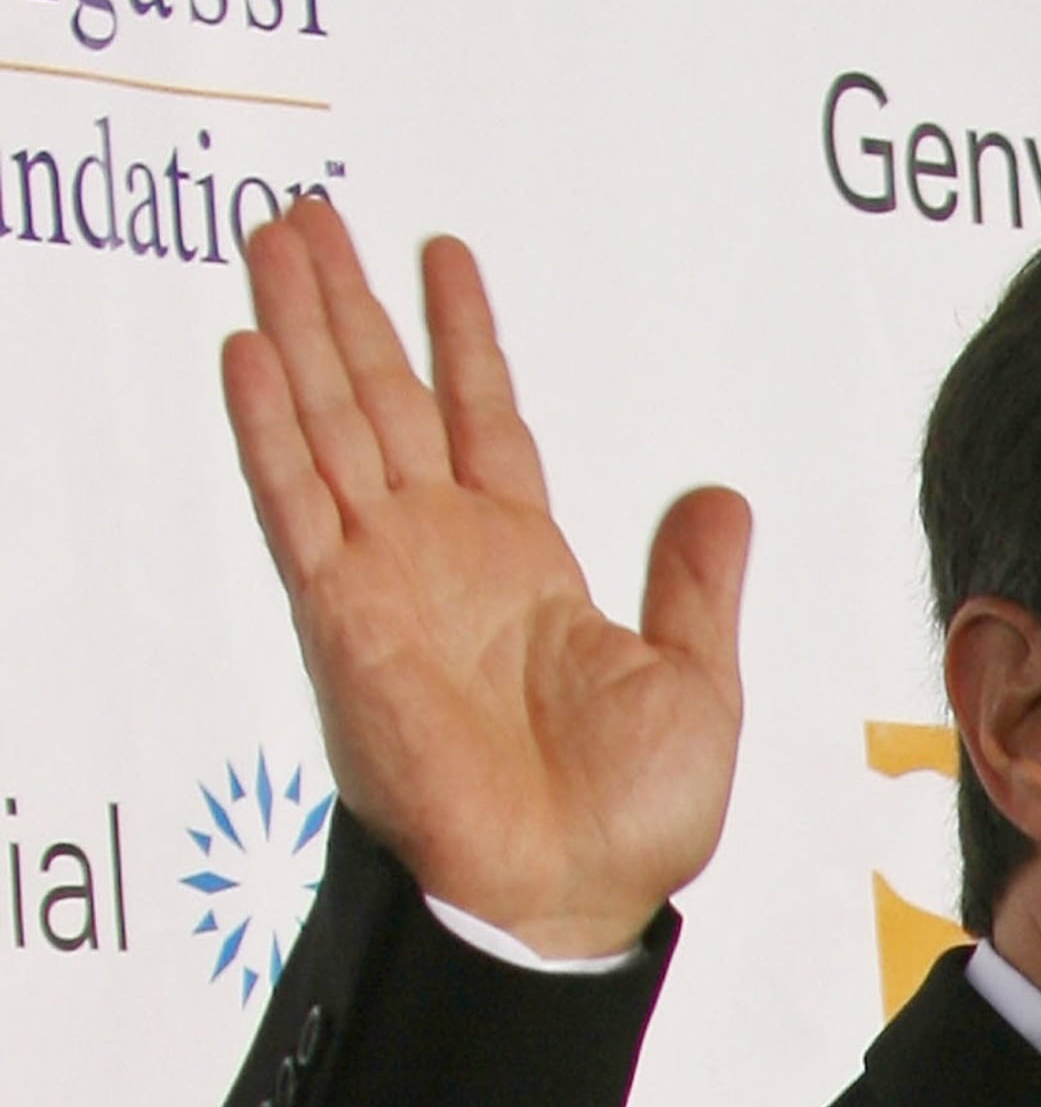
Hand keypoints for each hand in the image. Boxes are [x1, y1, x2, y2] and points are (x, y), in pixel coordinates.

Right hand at [224, 198, 750, 960]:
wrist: (571, 896)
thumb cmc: (632, 820)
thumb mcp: (698, 681)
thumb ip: (695, 584)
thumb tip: (722, 498)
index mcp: (526, 566)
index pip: (483, 421)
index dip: (464, 340)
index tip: (444, 255)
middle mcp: (445, 559)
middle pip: (385, 399)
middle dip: (351, 304)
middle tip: (314, 210)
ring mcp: (388, 582)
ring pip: (332, 425)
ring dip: (301, 331)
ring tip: (278, 235)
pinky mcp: (345, 620)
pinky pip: (297, 507)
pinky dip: (271, 431)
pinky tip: (252, 352)